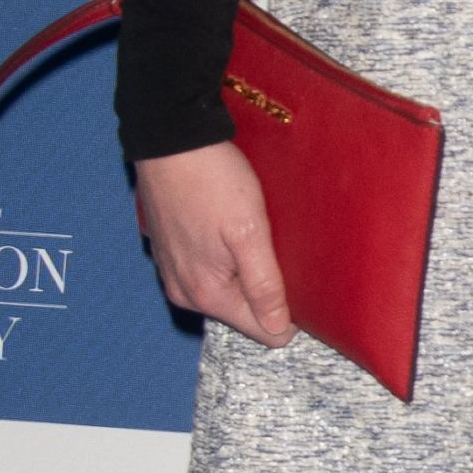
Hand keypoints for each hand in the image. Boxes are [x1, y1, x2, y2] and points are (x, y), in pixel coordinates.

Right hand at [135, 141, 293, 346]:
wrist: (170, 140)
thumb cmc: (212, 181)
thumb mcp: (249, 233)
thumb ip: (264, 285)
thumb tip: (280, 331)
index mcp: (206, 295)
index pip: (266, 332)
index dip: (291, 310)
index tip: (302, 279)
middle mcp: (185, 294)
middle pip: (246, 311)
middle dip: (268, 288)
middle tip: (280, 249)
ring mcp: (175, 273)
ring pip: (229, 289)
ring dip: (248, 270)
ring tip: (256, 234)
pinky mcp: (171, 252)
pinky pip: (211, 270)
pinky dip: (227, 256)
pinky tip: (232, 227)